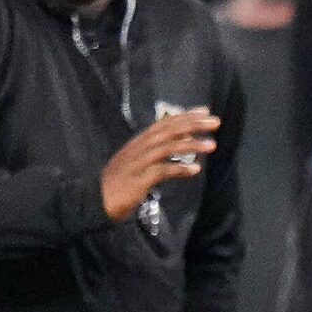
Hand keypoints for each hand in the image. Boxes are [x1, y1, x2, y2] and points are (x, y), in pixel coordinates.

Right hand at [100, 111, 220, 222]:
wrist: (95, 200)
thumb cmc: (119, 183)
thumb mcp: (138, 161)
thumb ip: (158, 151)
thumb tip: (184, 141)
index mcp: (139, 142)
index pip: (164, 123)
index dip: (185, 115)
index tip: (205, 110)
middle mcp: (139, 148)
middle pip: (169, 130)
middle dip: (193, 124)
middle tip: (215, 122)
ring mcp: (138, 162)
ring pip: (167, 147)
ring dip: (191, 145)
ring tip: (212, 145)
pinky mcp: (138, 179)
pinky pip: (162, 171)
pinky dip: (179, 169)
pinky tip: (195, 170)